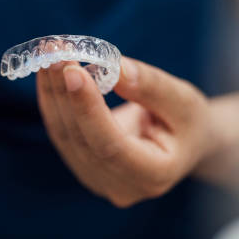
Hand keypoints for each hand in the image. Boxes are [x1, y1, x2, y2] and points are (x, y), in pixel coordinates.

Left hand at [37, 56, 211, 206]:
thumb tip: (114, 67)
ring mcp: (96, 180)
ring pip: (64, 135)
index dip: (88, 109)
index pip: (109, 146)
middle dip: (64, 92)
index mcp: (153, 176)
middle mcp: (119, 187)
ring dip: (52, 91)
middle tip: (55, 51)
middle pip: (81, 139)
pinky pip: (60, 131)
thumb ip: (151, 88)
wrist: (183, 142)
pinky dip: (51, 99)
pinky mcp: (81, 165)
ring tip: (50, 52)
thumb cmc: (189, 121)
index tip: (73, 71)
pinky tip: (49, 72)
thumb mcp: (183, 101)